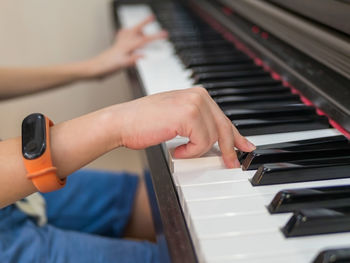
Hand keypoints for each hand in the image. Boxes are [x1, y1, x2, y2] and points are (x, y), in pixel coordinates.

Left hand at [86, 16, 167, 77]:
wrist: (95, 68)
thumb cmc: (107, 67)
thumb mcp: (122, 65)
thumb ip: (133, 60)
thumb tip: (144, 56)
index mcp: (127, 47)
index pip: (144, 40)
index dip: (156, 37)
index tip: (165, 34)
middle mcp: (123, 43)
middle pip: (136, 29)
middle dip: (145, 23)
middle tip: (152, 17)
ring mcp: (119, 44)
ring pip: (130, 31)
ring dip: (137, 28)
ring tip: (144, 29)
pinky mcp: (116, 47)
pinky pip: (123, 36)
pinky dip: (127, 33)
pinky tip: (129, 36)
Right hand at [112, 87, 255, 167]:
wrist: (122, 122)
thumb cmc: (143, 122)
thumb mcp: (176, 118)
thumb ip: (197, 123)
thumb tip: (215, 138)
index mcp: (197, 94)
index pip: (223, 117)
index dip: (235, 135)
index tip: (244, 146)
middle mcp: (199, 95)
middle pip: (224, 127)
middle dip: (229, 149)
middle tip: (231, 164)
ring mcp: (195, 103)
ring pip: (213, 137)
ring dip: (197, 150)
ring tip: (180, 150)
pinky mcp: (189, 115)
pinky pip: (202, 142)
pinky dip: (190, 152)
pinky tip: (176, 150)